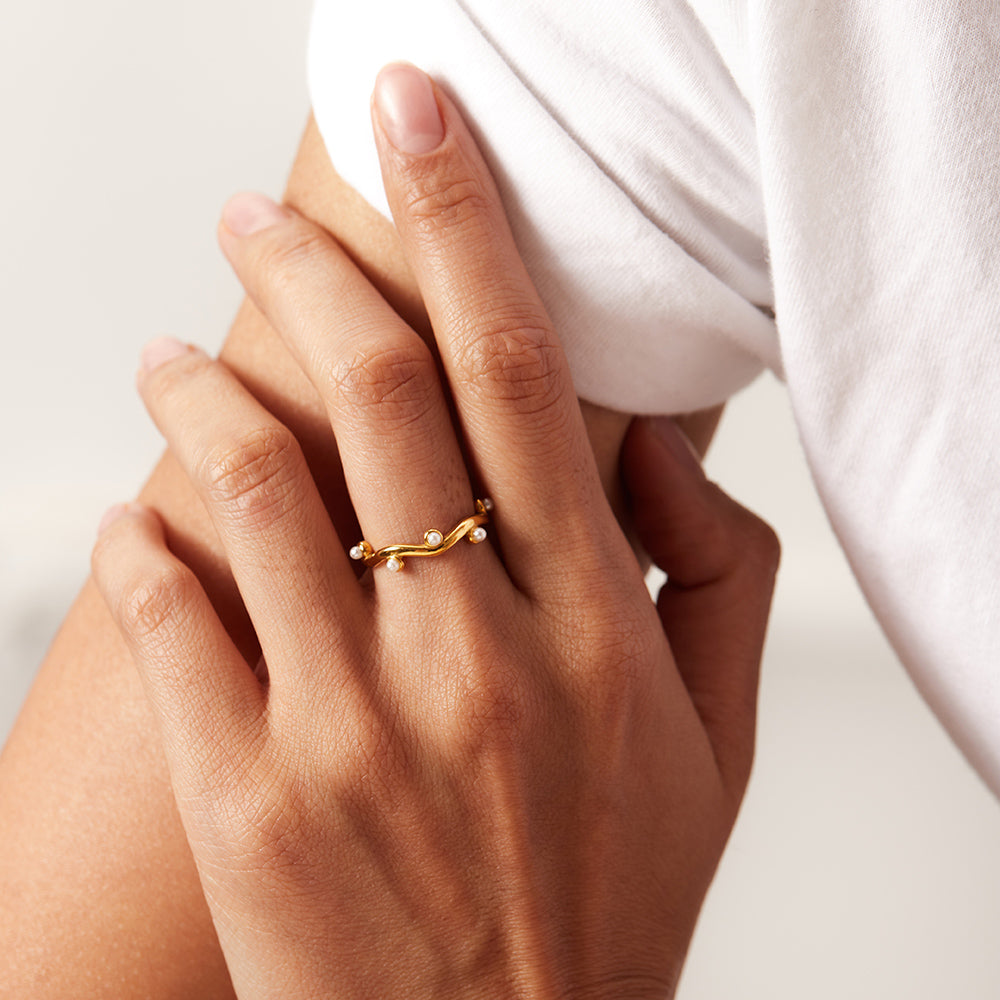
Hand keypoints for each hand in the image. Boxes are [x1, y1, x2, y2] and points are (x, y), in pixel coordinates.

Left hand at [92, 64, 778, 998]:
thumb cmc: (608, 899)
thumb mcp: (715, 742)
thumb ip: (713, 576)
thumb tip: (648, 449)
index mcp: (593, 626)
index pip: (517, 367)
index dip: (465, 220)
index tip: (419, 122)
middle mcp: (474, 655)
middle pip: (373, 388)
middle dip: (301, 268)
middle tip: (253, 220)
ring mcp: (349, 727)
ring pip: (250, 482)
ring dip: (196, 388)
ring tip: (173, 350)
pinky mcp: (247, 795)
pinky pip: (165, 612)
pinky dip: (138, 535)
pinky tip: (141, 511)